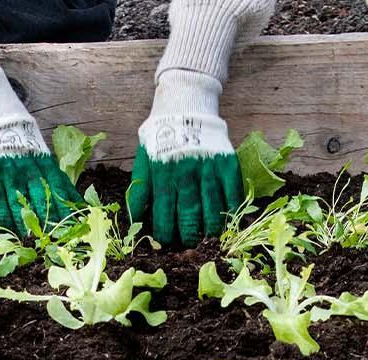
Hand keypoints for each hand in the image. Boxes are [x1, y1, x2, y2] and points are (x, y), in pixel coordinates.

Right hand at [0, 121, 79, 234]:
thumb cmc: (21, 141)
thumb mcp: (42, 155)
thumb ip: (54, 177)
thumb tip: (75, 201)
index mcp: (44, 163)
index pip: (59, 189)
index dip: (67, 209)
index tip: (75, 226)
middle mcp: (28, 169)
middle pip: (41, 200)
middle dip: (50, 221)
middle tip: (56, 239)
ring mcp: (9, 174)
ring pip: (20, 204)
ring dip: (27, 224)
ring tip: (34, 240)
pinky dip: (4, 218)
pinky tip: (10, 231)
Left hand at [126, 139, 241, 246]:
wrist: (184, 105)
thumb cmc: (160, 136)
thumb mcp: (143, 159)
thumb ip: (139, 189)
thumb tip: (134, 218)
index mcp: (163, 176)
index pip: (164, 214)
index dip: (165, 233)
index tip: (166, 244)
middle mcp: (186, 175)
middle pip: (189, 216)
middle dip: (188, 236)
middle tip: (189, 246)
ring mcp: (209, 170)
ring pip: (212, 209)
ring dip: (211, 229)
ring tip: (210, 241)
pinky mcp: (227, 164)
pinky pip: (232, 193)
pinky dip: (233, 210)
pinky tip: (230, 222)